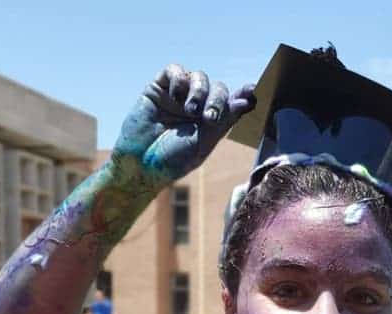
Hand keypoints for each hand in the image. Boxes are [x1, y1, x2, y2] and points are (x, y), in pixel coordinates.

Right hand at [112, 65, 255, 185]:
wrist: (140, 164)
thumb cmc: (173, 160)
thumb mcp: (204, 142)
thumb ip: (225, 120)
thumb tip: (248, 100)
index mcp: (211, 122)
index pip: (232, 102)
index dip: (242, 95)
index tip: (251, 91)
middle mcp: (197, 107)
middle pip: (218, 88)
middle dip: (217, 100)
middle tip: (208, 117)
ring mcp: (178, 96)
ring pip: (199, 77)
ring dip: (199, 91)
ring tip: (189, 109)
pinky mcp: (159, 88)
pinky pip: (175, 70)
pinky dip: (180, 79)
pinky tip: (175, 96)